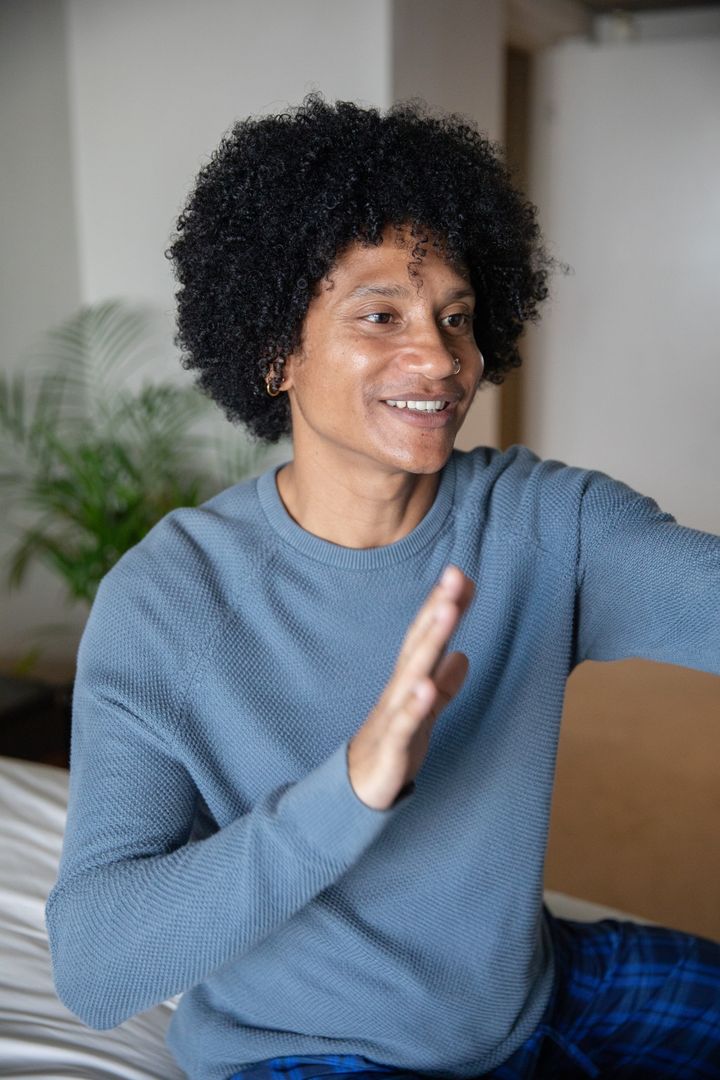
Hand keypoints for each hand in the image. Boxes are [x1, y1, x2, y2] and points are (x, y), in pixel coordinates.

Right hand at [347, 565, 473, 809]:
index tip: (462, 574)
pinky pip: (404, 723)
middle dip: (438, 609)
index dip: (444, 605)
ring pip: (413, 673)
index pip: (428, 636)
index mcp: (409, 681)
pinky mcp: (392, 747)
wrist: (357, 793)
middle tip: (455, 576)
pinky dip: (415, 704)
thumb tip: (463, 655)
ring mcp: (393, 715)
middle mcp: (399, 690)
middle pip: (420, 643)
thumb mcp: (426, 714)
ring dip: (430, 641)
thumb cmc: (393, 749)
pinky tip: (427, 685)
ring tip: (447, 611)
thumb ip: (444, 685)